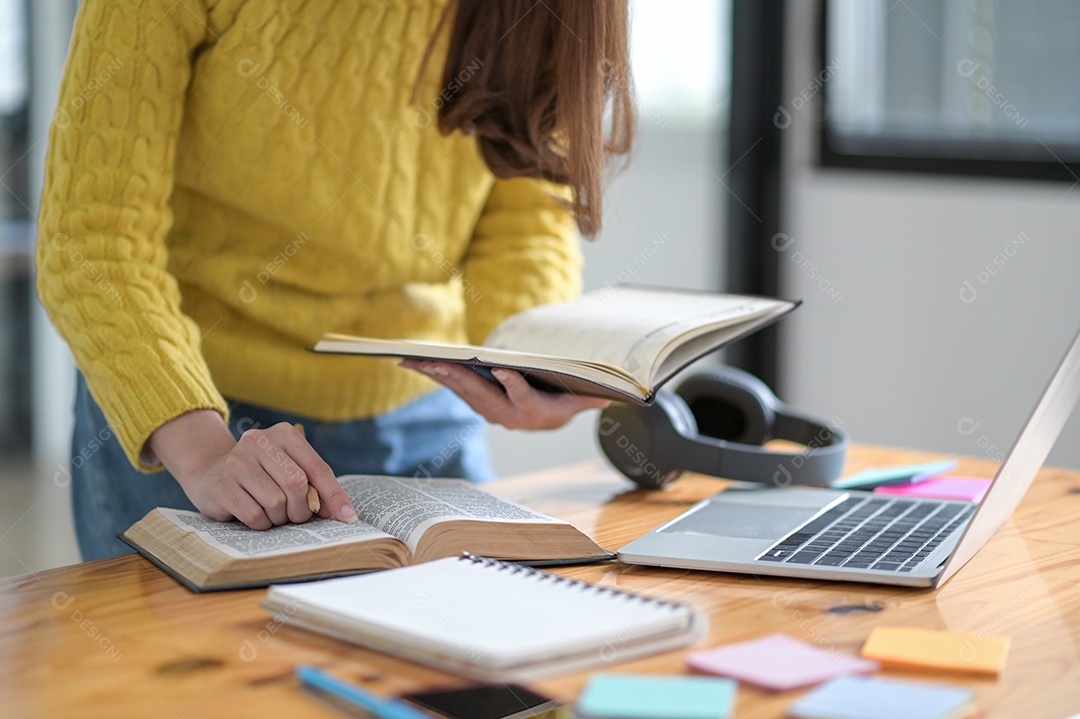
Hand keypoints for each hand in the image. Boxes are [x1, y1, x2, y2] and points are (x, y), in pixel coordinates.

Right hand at [148, 411, 357, 529]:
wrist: (210, 473)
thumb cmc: (261, 475)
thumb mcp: (288, 469)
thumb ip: (313, 485)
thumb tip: (340, 512)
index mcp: (284, 434)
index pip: (317, 467)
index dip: (334, 495)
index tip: (348, 517)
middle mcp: (259, 441)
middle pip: (297, 484)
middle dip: (302, 509)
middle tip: (297, 516)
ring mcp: (236, 462)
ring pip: (276, 502)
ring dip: (280, 517)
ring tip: (272, 513)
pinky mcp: (221, 485)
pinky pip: (254, 515)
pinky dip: (261, 523)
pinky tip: (255, 516)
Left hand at [402, 360, 609, 429]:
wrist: (547, 419)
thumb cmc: (563, 403)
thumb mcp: (578, 401)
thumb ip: (589, 398)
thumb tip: (610, 395)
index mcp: (533, 412)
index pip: (522, 396)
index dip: (512, 383)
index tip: (501, 369)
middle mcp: (508, 415)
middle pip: (482, 394)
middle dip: (458, 378)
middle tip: (438, 364)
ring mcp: (489, 410)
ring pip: (463, 392)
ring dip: (440, 377)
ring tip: (417, 362)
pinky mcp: (478, 403)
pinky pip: (456, 389)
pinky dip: (437, 376)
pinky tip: (419, 364)